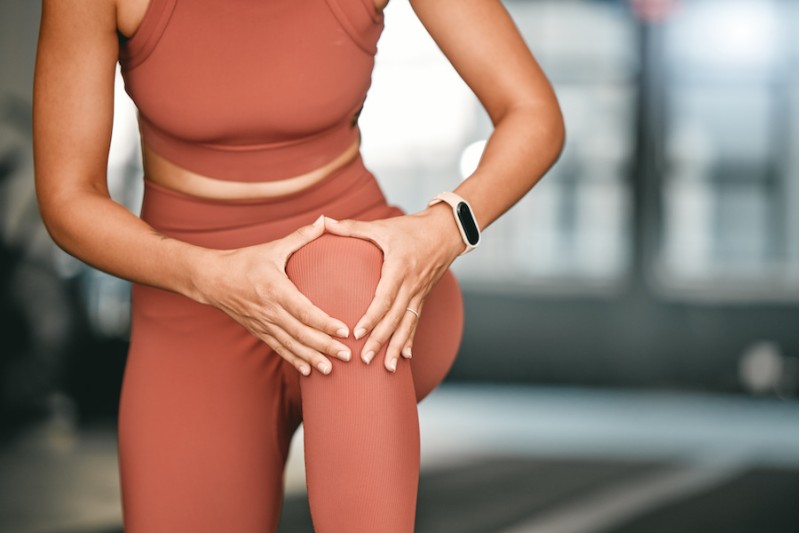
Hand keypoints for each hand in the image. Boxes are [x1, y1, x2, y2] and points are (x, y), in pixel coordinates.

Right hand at [198, 215, 351, 375]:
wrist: (212, 279)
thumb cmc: (246, 260)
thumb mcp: (274, 247)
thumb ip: (302, 236)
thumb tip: (325, 220)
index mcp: (275, 289)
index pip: (304, 310)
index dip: (325, 323)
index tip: (345, 331)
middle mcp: (269, 310)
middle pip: (301, 333)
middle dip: (325, 346)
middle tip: (348, 356)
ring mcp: (263, 324)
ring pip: (291, 345)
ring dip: (312, 358)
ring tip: (332, 370)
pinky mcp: (259, 331)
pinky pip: (279, 349)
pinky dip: (294, 360)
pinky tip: (309, 371)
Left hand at [323, 204, 464, 371]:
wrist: (446, 232)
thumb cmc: (411, 228)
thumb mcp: (382, 226)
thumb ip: (351, 227)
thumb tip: (323, 222)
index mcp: (399, 267)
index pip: (385, 297)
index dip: (372, 317)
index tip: (357, 333)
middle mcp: (411, 285)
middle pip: (395, 318)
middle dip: (380, 340)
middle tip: (365, 359)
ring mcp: (418, 294)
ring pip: (407, 325)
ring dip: (396, 347)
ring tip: (385, 368)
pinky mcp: (422, 299)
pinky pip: (415, 323)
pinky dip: (409, 341)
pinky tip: (404, 359)